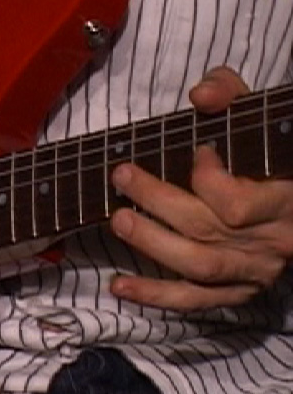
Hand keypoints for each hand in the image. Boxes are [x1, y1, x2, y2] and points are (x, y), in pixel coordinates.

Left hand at [109, 66, 292, 309]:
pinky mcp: (234, 291)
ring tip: (117, 219)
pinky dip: (153, 296)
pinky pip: (192, 300)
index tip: (199, 152)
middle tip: (121, 176)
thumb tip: (201, 93)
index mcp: (286, 200)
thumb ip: (233, 94)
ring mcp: (253, 270)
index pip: (239, 205)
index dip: (212, 181)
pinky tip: (118, 286)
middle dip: (158, 201)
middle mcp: (272, 241)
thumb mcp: (260, 116)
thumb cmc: (271, 151)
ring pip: (198, 265)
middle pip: (208, 229)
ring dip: (151, 243)